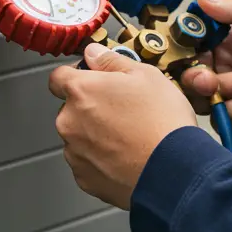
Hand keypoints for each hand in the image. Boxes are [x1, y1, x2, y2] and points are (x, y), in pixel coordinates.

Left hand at [48, 42, 198, 209]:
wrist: (173, 171)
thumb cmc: (162, 123)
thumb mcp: (146, 75)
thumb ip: (111, 60)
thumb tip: (94, 53)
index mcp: (81, 91)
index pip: (58, 77)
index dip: (76, 76)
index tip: (91, 80)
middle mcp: (69, 122)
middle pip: (71, 109)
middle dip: (91, 108)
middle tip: (123, 111)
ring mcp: (74, 153)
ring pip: (79, 137)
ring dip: (96, 135)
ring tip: (129, 137)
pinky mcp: (84, 178)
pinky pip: (87, 163)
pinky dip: (101, 159)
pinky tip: (126, 156)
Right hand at [181, 0, 231, 147]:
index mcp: (230, 40)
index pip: (193, 37)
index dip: (185, 40)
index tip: (188, 42)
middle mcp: (224, 66)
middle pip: (187, 69)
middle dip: (193, 73)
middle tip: (209, 76)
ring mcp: (229, 94)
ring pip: (198, 95)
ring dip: (219, 89)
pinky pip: (219, 117)